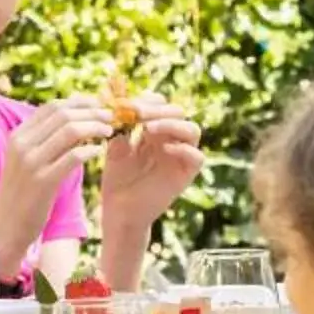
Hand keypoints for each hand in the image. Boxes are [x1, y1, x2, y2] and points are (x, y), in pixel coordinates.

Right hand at [0, 96, 110, 218]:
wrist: (3, 227)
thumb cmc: (20, 194)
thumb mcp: (25, 161)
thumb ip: (43, 141)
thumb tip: (73, 121)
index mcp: (18, 136)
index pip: (51, 107)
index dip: (78, 102)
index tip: (97, 105)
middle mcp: (23, 144)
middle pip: (63, 115)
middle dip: (91, 111)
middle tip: (110, 116)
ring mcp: (32, 162)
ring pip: (70, 131)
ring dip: (95, 126)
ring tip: (109, 131)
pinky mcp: (43, 181)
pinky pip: (73, 157)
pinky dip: (90, 150)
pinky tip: (99, 150)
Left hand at [98, 96, 204, 227]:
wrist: (120, 212)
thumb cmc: (117, 182)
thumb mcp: (116, 150)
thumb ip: (123, 130)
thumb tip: (125, 108)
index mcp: (155, 133)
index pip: (160, 105)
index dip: (148, 100)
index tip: (128, 104)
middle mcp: (171, 141)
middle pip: (178, 113)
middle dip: (157, 109)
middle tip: (137, 112)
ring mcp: (180, 157)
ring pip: (192, 130)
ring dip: (172, 124)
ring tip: (149, 129)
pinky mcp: (185, 175)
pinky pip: (197, 157)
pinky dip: (184, 149)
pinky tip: (165, 149)